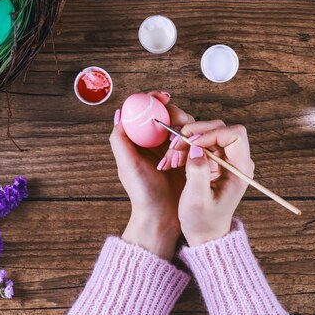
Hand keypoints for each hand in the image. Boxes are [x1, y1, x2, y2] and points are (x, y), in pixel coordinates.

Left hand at [110, 91, 194, 258]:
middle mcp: (156, 141)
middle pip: (167, 113)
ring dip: (185, 129)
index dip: (152, 99)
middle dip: (174, 113)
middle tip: (177, 124)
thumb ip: (120, 139)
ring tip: (181, 148)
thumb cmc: (142, 194)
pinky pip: (195, 139)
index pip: (145, 110)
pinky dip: (195, 140)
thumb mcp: (126, 165)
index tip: (162, 96)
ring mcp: (173, 148)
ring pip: (184, 124)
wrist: (162, 217)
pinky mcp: (189, 156)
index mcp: (139, 140)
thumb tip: (119, 114)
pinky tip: (192, 152)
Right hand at [174, 121, 254, 246]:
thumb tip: (195, 148)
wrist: (204, 233)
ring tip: (170, 157)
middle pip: (220, 128)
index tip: (191, 144)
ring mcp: (225, 159)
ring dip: (186, 140)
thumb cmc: (203, 221)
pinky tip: (172, 160)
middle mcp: (236, 160)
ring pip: (207, 133)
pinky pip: (200, 143)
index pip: (235, 134)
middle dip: (195, 133)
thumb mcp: (197, 200)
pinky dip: (185, 147)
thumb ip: (198, 172)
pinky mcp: (214, 160)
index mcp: (240, 169)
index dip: (212, 134)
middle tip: (175, 146)